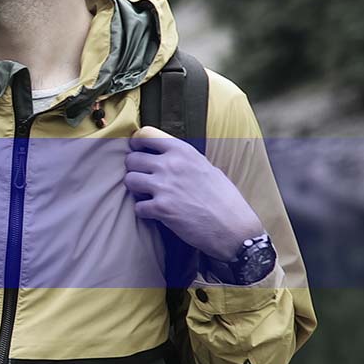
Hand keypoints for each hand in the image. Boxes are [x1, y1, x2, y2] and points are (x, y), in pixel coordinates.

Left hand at [124, 126, 265, 260]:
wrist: (234, 228)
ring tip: (148, 196)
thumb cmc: (224, 198)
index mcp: (182, 151)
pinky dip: (144, 212)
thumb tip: (164, 157)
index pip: (145, 135)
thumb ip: (183, 160)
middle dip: (135, 170)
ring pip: (129, 180)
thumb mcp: (206, 167)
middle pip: (131, 159)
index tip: (139, 153)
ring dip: (136, 190)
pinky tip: (156, 213)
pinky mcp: (161, 208)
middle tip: (144, 180)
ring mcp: (164, 186)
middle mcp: (171, 164)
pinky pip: (137, 207)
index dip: (137, 145)